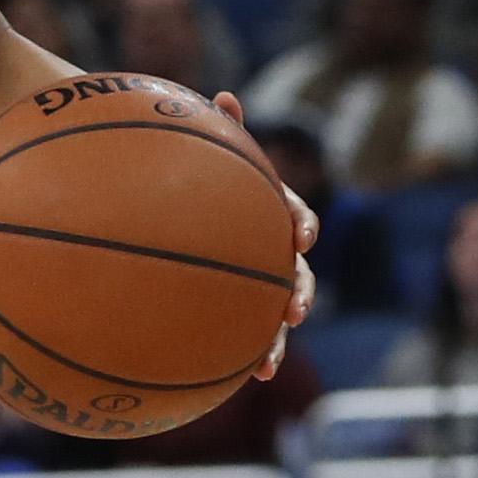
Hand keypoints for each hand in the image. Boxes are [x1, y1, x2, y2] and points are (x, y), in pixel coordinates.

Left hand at [214, 91, 315, 377]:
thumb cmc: (191, 181)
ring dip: (275, 341)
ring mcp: (257, 285)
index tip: (301, 236)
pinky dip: (249, 357)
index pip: (292, 214)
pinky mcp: (238, 312)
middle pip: (296, 273)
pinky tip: (244, 381)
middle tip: (294, 308)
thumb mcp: (201, 156)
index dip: (300, 224)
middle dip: (299, 292)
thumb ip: (215, 133)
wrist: (176, 219)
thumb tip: (225, 96)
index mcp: (267, 212)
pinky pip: (245, 338)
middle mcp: (270, 250)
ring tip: (267, 364)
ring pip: (275, 316)